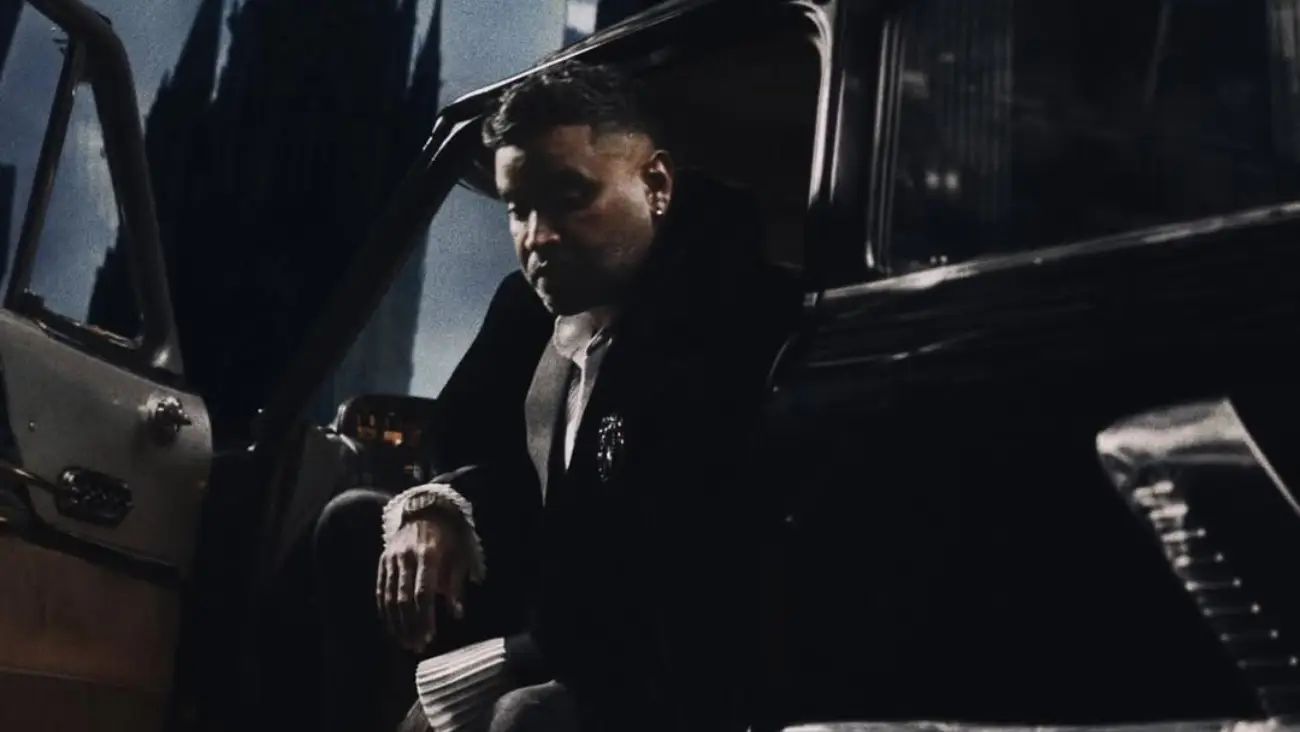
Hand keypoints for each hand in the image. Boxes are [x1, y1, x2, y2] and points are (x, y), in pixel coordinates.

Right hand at [376, 514, 470, 651]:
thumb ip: (456, 585)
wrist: (425, 509)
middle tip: (416, 646)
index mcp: (429, 555)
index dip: (425, 617)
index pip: (423, 593)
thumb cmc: (449, 536)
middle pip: (404, 599)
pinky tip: (391, 626)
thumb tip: (457, 614)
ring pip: (389, 597)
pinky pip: (380, 590)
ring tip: (404, 642)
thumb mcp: (460, 555)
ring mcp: (392, 559)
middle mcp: (407, 557)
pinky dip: (384, 611)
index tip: (428, 637)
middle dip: (410, 625)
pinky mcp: (383, 561)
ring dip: (396, 623)